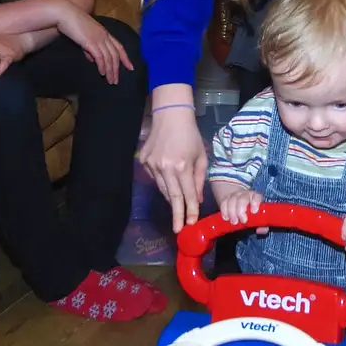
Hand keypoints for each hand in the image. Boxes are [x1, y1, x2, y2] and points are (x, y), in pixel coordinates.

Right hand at [56, 4, 132, 84]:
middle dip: (116, 69)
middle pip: (115, 55)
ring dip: (110, 71)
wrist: (65, 13)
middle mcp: (104, 36)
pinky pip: (100, 57)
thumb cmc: (72, 23)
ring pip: (109, 57)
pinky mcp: (90, 42)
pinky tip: (102, 73)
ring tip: (110, 81)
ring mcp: (98, 38)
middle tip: (116, 81)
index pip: (119, 47)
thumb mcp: (84, 36)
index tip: (130, 67)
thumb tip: (92, 59)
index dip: (125, 58)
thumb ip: (89, 48)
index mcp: (104, 33)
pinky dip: (102, 66)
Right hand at [141, 104, 206, 232]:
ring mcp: (152, 166)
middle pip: (172, 197)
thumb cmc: (190, 135)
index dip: (189, 211)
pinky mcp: (144, 162)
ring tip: (178, 205)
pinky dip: (163, 183)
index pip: (187, 195)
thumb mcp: (201, 157)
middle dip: (177, 214)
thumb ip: (199, 180)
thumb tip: (196, 201)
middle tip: (178, 229)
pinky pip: (156, 179)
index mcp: (182, 167)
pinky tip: (168, 177)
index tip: (190, 224)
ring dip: (172, 198)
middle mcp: (165, 168)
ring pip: (163, 190)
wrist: (170, 116)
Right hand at [214, 186, 263, 225]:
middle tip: (242, 221)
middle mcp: (246, 194)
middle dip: (241, 211)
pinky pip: (224, 202)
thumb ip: (262, 225)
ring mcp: (235, 195)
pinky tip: (226, 218)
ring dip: (232, 212)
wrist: (241, 205)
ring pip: (232, 200)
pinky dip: (224, 211)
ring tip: (234, 222)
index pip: (256, 196)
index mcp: (256, 197)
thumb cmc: (253, 213)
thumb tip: (260, 230)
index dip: (255, 202)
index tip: (253, 212)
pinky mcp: (227, 198)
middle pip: (242, 199)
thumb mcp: (260, 219)